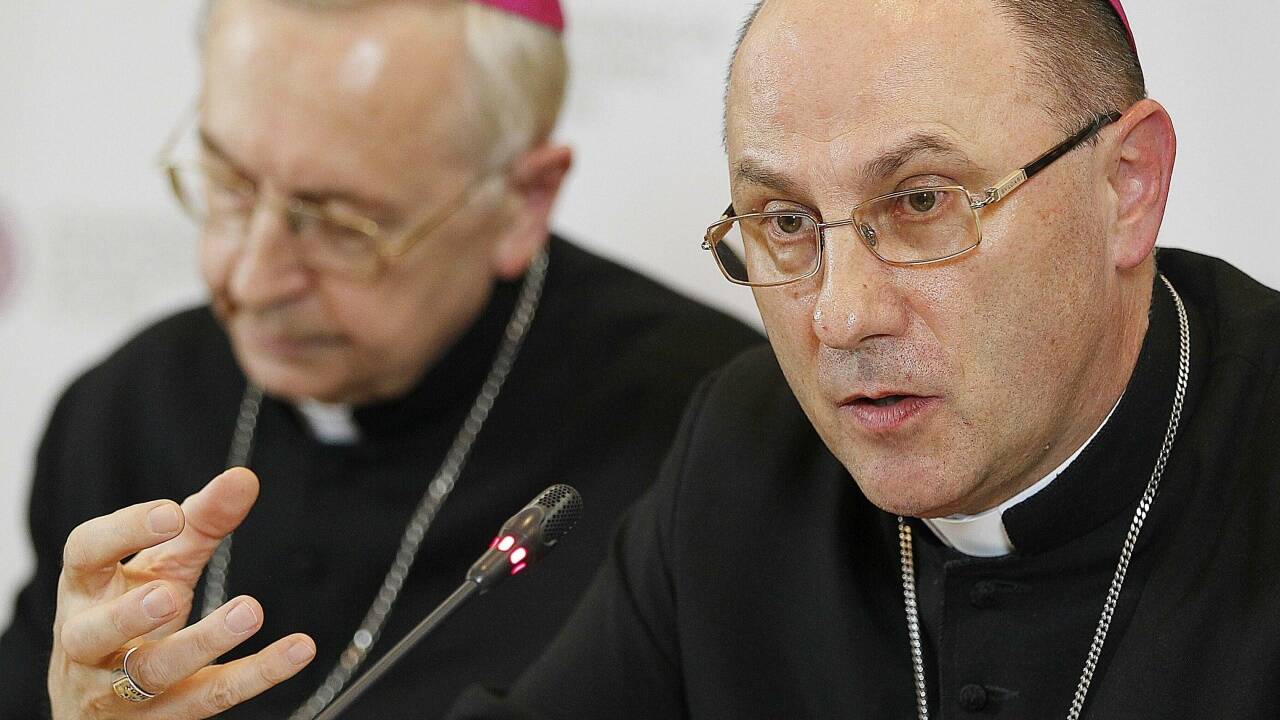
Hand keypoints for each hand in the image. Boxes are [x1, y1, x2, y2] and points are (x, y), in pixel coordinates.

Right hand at [48, 467, 315, 717]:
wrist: (95, 704)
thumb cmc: (130, 615)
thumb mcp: (161, 567)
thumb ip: (199, 524)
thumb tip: (243, 479)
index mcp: (86, 588)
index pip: (85, 554)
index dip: (124, 532)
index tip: (172, 514)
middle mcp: (87, 640)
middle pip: (94, 630)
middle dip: (130, 613)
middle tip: (172, 593)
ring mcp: (117, 688)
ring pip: (149, 672)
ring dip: (199, 644)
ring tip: (248, 612)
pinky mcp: (161, 717)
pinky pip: (209, 697)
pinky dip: (257, 674)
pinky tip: (297, 649)